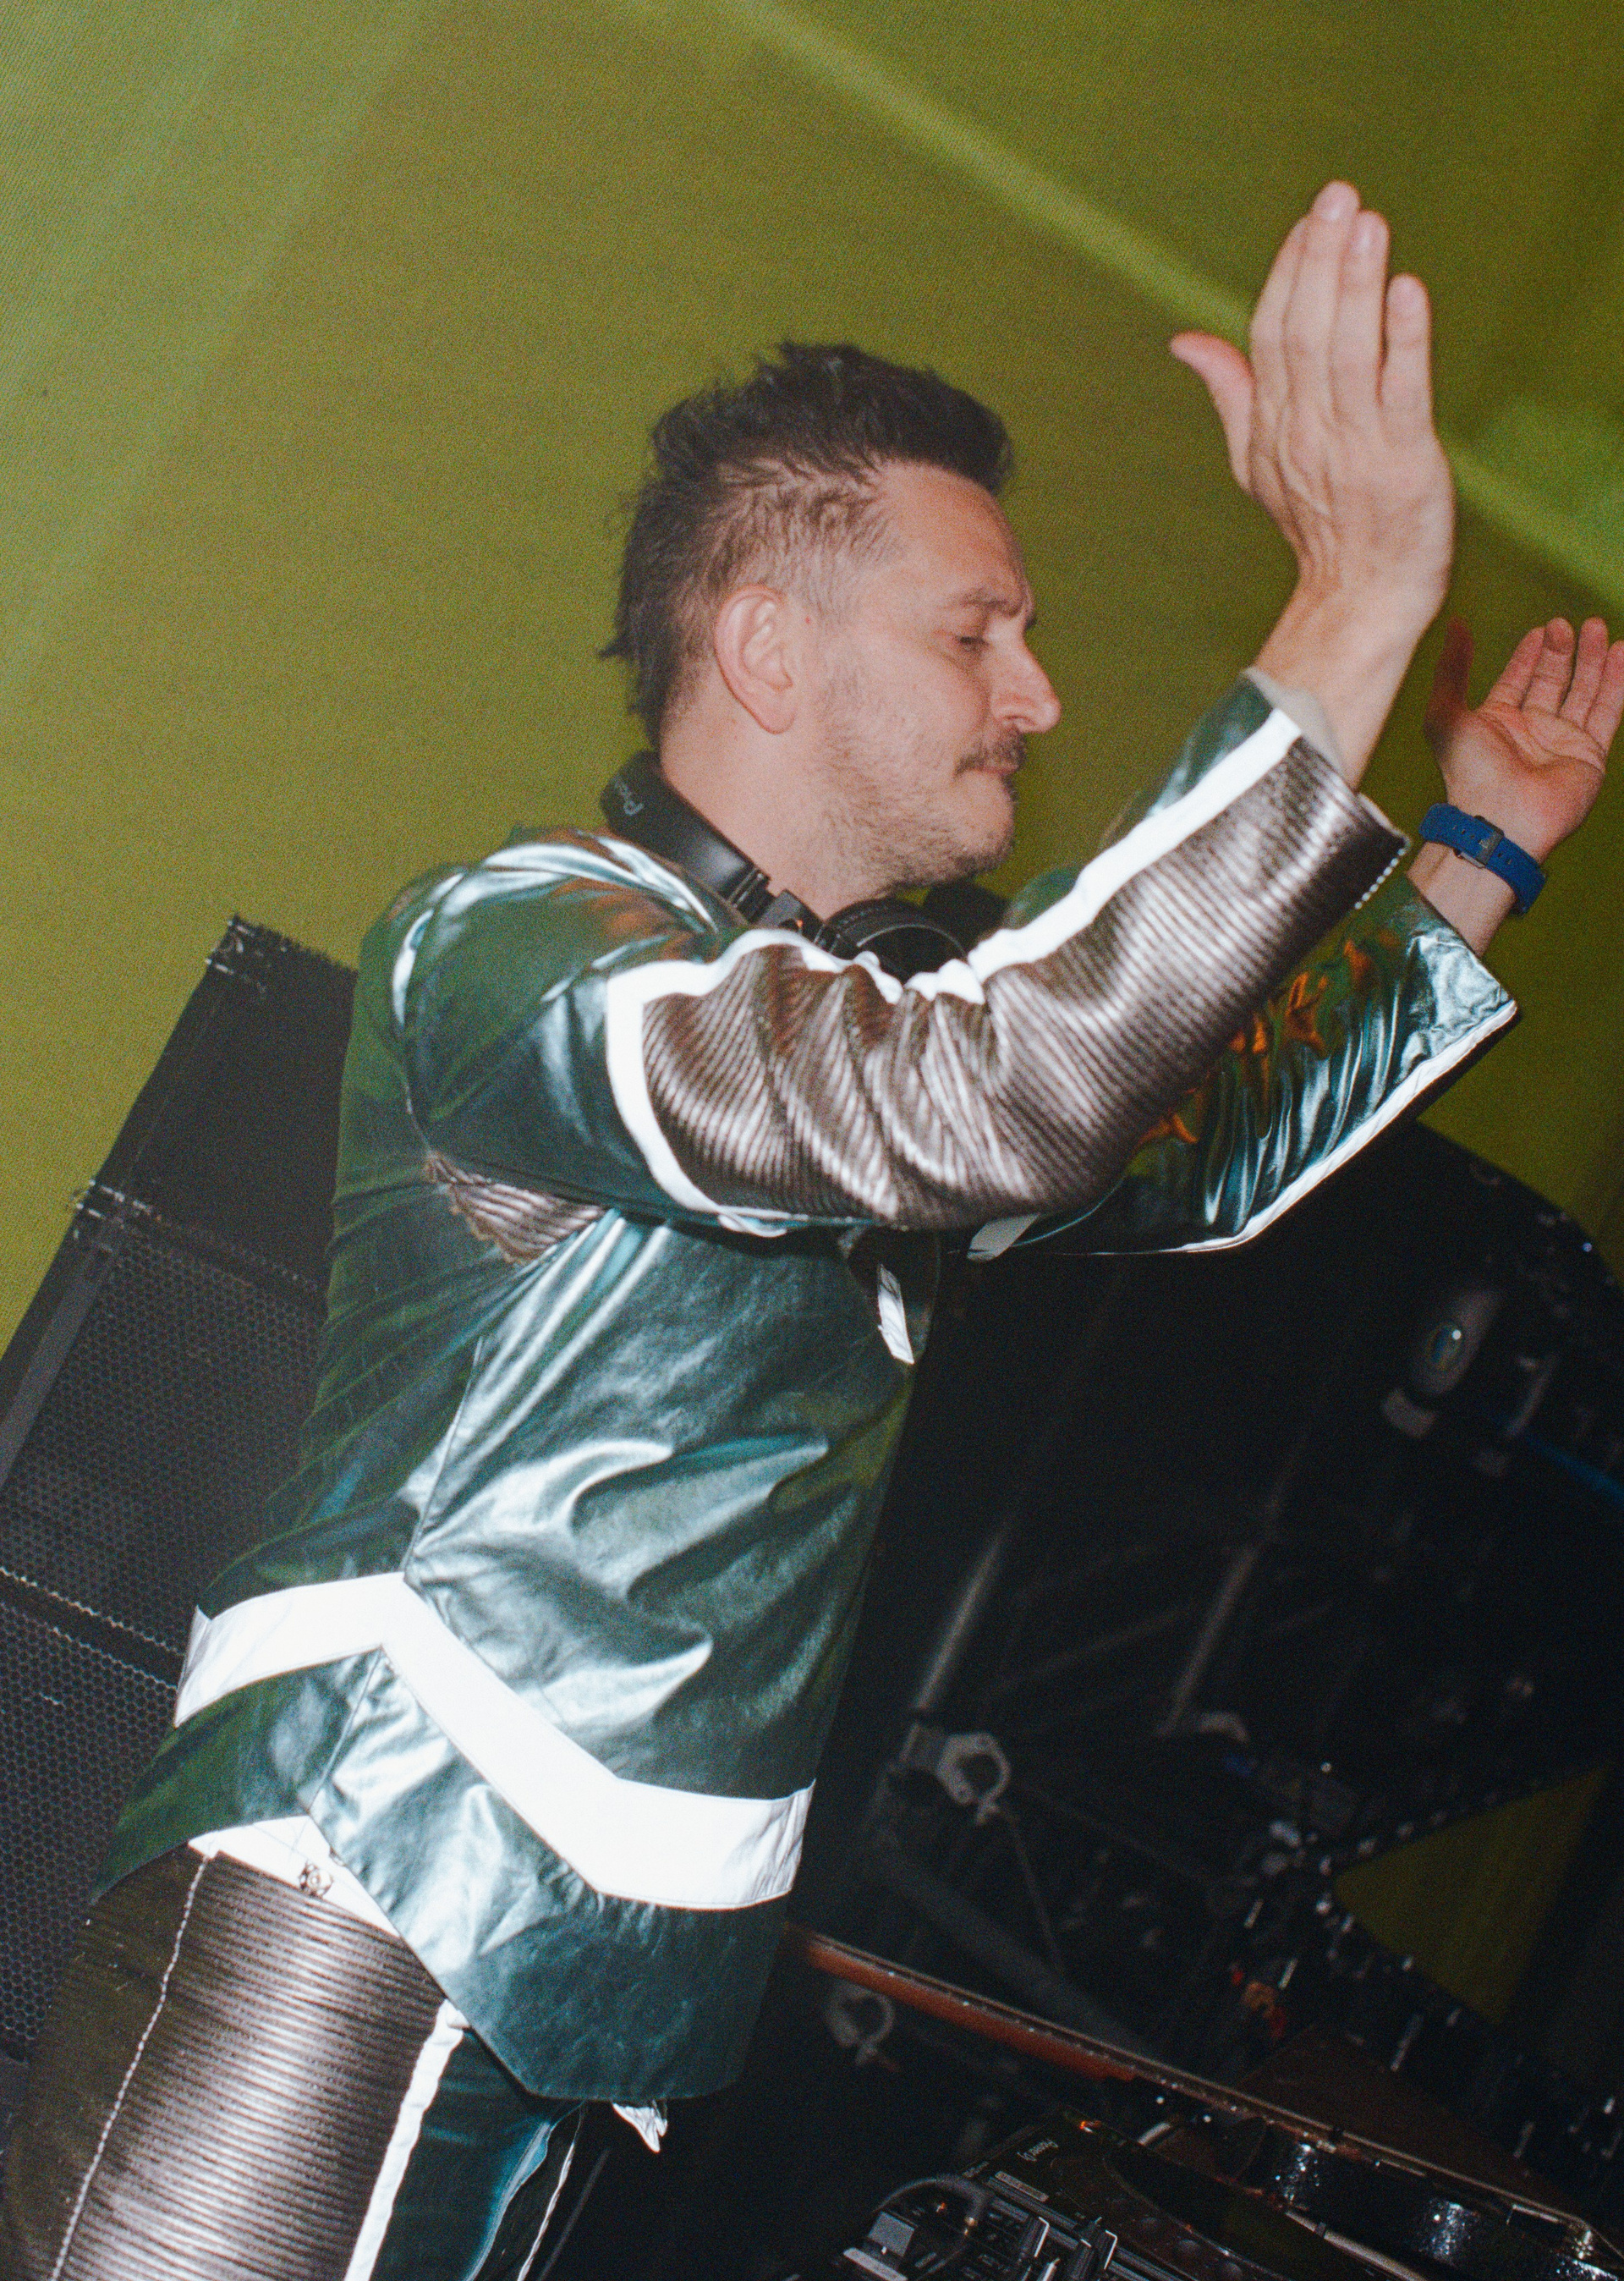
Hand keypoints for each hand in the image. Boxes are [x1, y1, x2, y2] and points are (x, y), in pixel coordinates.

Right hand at [1171, 181, 1455, 778]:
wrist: (1362, 598)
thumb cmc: (1319, 523)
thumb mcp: (1258, 460)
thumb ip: (1230, 392)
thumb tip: (1184, 341)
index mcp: (1273, 426)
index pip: (1273, 337)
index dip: (1290, 275)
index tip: (1310, 221)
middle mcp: (1308, 432)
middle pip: (1306, 336)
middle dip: (1322, 262)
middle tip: (1339, 198)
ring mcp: (1355, 448)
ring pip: (1350, 355)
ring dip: (1358, 287)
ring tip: (1370, 226)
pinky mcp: (1404, 463)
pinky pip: (1402, 394)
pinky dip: (1405, 341)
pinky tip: (1408, 292)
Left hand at [1424, 615, 1622, 860]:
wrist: (1501, 820)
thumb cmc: (1469, 772)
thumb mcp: (1446, 714)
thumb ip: (1451, 670)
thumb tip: (1455, 626)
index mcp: (1496, 724)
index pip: (1517, 681)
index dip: (1528, 656)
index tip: (1541, 629)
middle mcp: (1531, 733)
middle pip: (1552, 682)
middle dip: (1561, 652)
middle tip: (1567, 624)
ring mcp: (1562, 744)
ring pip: (1583, 692)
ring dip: (1592, 660)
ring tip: (1597, 626)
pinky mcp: (1590, 756)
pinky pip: (1608, 712)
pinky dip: (1616, 681)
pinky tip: (1621, 653)